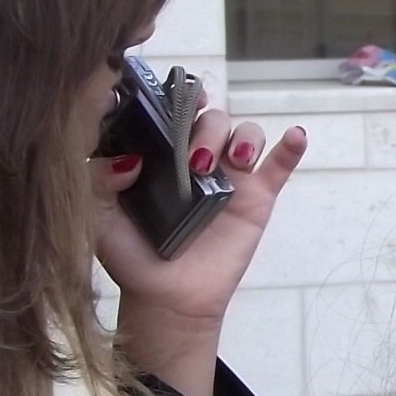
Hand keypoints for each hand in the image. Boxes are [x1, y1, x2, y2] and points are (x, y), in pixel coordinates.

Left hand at [92, 99, 306, 395]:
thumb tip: (130, 158)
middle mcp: (197, 159)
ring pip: (246, 134)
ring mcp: (230, 178)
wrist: (168, 298)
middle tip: (194, 161)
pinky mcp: (257, 198)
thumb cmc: (131, 257)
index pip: (174, 112)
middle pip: (214, 119)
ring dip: (242, 138)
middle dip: (207, 129)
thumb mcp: (99, 215)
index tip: (181, 98)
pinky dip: (291, 147)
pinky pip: (279, 166)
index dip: (181, 97)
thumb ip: (99, 179)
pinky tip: (296, 135)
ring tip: (232, 163)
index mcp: (160, 155)